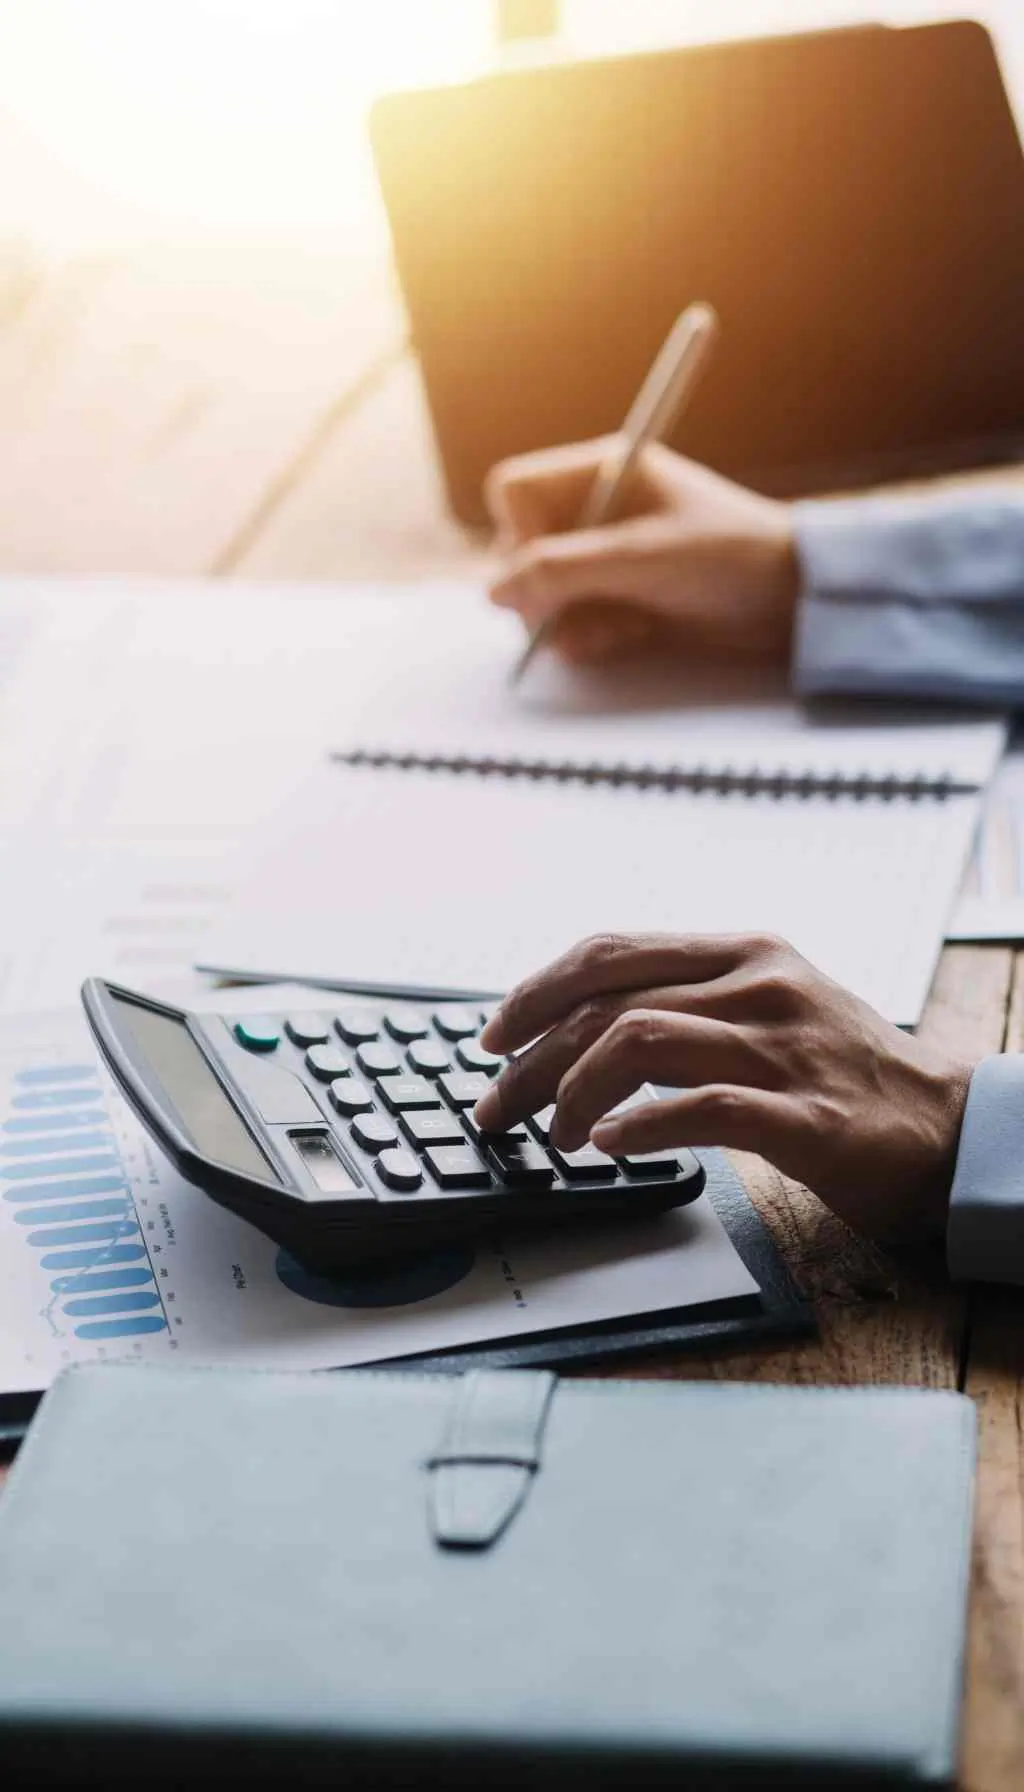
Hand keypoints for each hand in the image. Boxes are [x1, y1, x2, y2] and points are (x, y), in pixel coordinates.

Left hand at [473, 932, 971, 1241]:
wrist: (950, 1125)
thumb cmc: (844, 1072)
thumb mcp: (767, 1005)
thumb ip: (687, 1001)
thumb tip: (581, 1028)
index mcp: (741, 952)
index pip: (609, 952)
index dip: (535, 991)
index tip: (492, 1034)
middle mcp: (758, 985)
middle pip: (606, 1003)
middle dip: (530, 1058)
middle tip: (495, 1106)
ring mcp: (783, 1048)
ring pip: (638, 1042)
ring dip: (570, 1093)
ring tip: (553, 1135)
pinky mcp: (805, 1116)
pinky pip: (701, 1109)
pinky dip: (639, 1126)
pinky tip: (608, 1146)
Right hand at [485, 439, 798, 667]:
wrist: (792, 601)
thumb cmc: (729, 556)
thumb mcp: (641, 557)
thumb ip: (563, 571)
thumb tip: (493, 592)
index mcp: (601, 472)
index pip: (514, 492)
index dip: (517, 534)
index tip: (544, 569)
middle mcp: (594, 512)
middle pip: (518, 550)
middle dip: (541, 591)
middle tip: (572, 615)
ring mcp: (604, 559)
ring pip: (540, 595)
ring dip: (565, 621)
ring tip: (615, 628)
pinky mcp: (617, 601)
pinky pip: (569, 624)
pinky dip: (588, 639)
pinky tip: (627, 638)